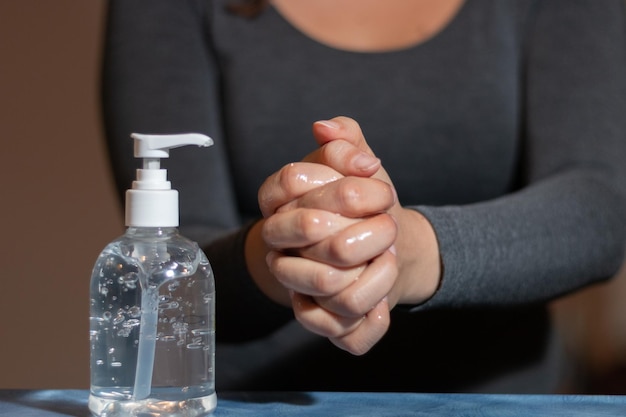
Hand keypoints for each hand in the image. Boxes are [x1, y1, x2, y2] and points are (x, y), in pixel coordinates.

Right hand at [259, 157, 396, 354]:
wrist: (384, 246)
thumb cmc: (365, 205)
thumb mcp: (358, 165)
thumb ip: (345, 139)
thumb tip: (324, 127)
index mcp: (279, 204)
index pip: (292, 181)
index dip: (343, 180)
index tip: (377, 179)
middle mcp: (279, 247)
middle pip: (314, 230)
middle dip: (365, 225)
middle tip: (390, 224)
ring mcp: (295, 287)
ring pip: (331, 283)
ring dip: (377, 270)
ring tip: (390, 257)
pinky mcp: (318, 320)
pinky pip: (340, 330)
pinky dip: (372, 319)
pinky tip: (384, 302)